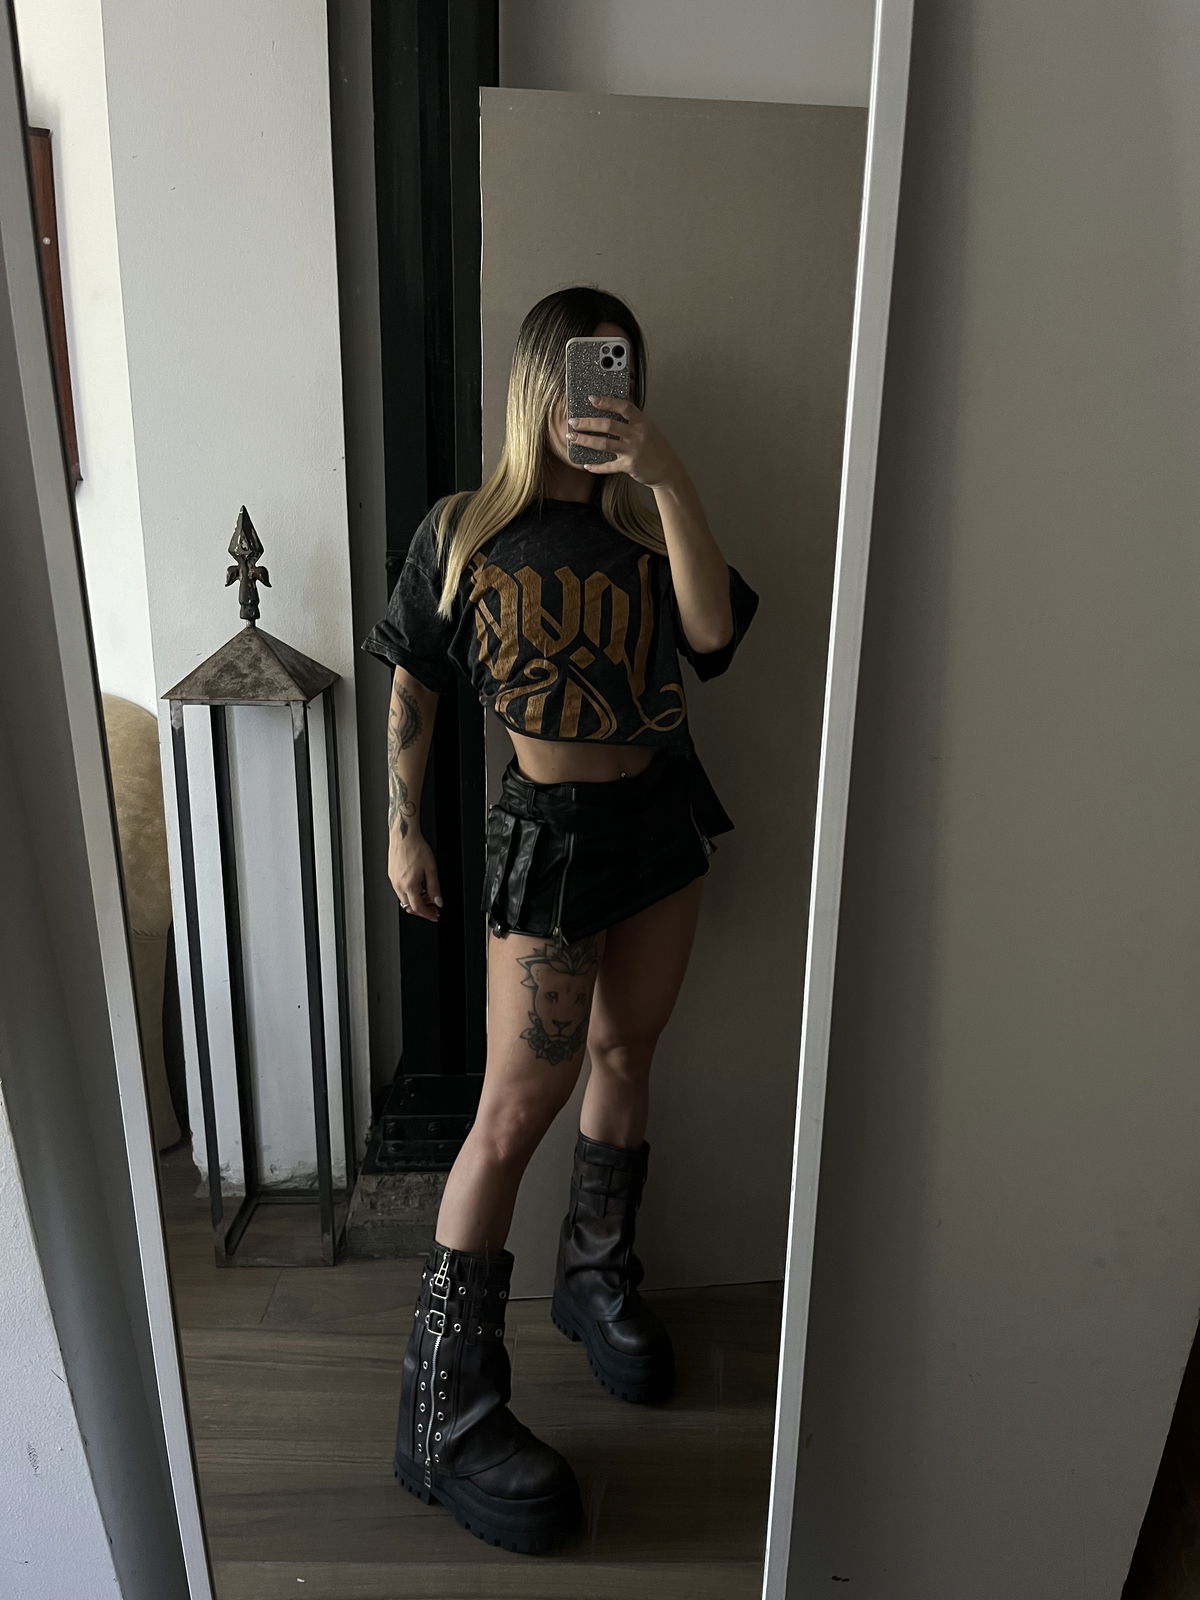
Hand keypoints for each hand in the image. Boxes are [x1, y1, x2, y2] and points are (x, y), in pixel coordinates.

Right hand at [388, 832, 442, 922]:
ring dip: (416, 901)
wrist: (404, 836)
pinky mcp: (391, 875)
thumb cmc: (416, 848)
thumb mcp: (431, 869)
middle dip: (422, 910)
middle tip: (433, 907)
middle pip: (410, 907)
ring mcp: (393, 880)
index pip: (418, 908)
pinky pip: (400, 890)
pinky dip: (409, 893)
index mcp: (409, 885)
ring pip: (404, 900)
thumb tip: (438, 901)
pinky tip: (418, 886)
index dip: (428, 915)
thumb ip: (435, 888)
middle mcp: (398, 885)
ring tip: (427, 895)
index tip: (435, 915)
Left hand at [566, 395, 681, 487]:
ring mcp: (633, 450)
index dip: (607, 402)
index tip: (591, 399)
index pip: (623, 406)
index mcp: (642, 421)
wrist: (668, 470)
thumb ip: (632, 422)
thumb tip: (608, 414)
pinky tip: (586, 465)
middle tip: (573, 421)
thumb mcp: (648, 429)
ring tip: (573, 437)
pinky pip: (608, 466)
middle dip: (587, 422)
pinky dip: (596, 466)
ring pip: (604, 443)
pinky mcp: (629, 466)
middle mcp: (637, 434)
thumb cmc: (656, 448)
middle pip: (608, 425)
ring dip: (585, 440)